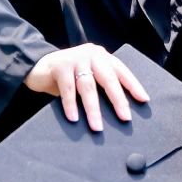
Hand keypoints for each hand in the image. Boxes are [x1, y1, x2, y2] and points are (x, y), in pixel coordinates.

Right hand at [24, 43, 147, 132]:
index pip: (122, 71)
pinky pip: (68, 89)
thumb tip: (117, 111)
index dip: (133, 85)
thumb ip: (99, 85)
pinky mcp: (60, 65)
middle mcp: (92, 54)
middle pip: (108, 78)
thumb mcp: (86, 76)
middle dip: (118, 99)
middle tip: (125, 117)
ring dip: (93, 109)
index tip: (144, 100)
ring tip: (97, 126)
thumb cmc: (67, 76)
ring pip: (88, 86)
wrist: (37, 65)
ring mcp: (76, 58)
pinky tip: (74, 118)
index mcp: (102, 56)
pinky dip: (71, 105)